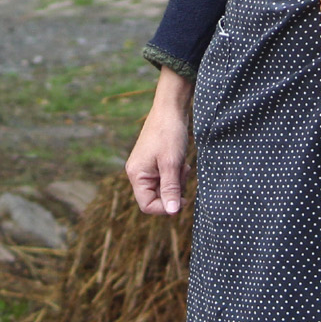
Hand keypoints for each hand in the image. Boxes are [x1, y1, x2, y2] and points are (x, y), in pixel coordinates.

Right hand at [125, 67, 191, 215]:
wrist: (170, 109)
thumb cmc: (169, 133)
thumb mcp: (172, 164)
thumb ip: (171, 189)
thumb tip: (173, 212)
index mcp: (137, 174)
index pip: (147, 205)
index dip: (166, 207)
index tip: (183, 199)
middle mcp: (137, 173)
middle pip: (156, 198)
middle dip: (173, 191)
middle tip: (183, 173)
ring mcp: (145, 167)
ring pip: (162, 188)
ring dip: (176, 182)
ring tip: (182, 165)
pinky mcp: (154, 162)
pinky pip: (165, 178)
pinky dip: (175, 174)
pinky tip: (181, 162)